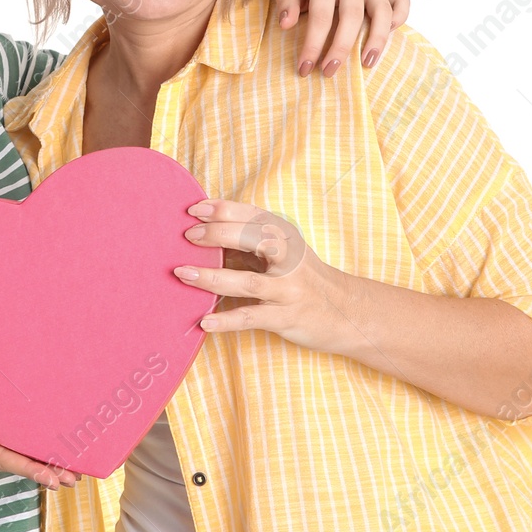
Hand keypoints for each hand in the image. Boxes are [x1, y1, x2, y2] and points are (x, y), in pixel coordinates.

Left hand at [174, 199, 356, 353]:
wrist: (348, 312)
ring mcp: (289, 290)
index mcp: (286, 237)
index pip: (253, 216)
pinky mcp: (286, 317)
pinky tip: (205, 321)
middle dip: (218, 234)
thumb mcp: (285, 252)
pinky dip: (227, 320)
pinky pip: (252, 317)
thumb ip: (252, 243)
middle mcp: (290, 260)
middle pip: (253, 240)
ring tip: (183, 273)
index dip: (223, 210)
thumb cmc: (305, 278)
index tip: (194, 210)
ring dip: (212, 277)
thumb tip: (204, 233)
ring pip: (248, 281)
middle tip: (188, 236)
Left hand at [274, 0, 409, 75]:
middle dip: (341, 48)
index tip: (305, 68)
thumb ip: (286, 2)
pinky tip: (390, 36)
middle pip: (352, 16)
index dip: (313, 44)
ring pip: (382, 10)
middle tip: (329, 72)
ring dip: (377, 39)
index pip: (321, 15)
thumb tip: (287, 25)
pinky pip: (401, 0)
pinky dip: (400, 17)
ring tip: (367, 64)